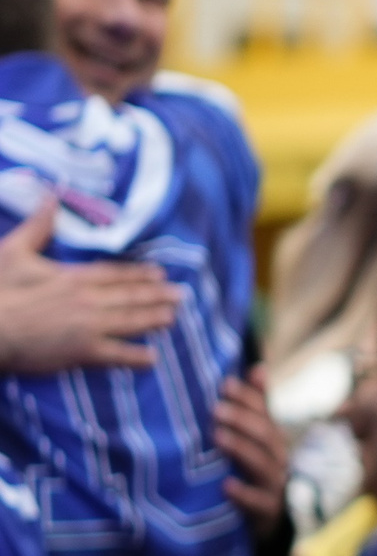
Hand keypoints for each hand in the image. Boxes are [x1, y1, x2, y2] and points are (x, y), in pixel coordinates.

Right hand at [0, 197, 183, 372]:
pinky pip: (118, 354)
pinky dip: (137, 357)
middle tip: (182, 295)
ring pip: (131, 321)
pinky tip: (153, 358)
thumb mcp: (15, 252)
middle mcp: (88, 300)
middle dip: (158, 296)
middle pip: (130, 296)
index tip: (161, 274)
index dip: (140, 275)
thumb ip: (38, 227)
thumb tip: (50, 197)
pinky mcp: (83, 350)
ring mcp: (89, 326)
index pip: (114, 275)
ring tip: (173, 318)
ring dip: (154, 319)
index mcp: (73, 278)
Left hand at [213, 367, 290, 536]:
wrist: (263, 522)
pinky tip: (226, 486)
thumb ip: (256, 407)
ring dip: (241, 449)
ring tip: (218, 438)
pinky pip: (259, 502)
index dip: (248, 398)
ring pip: (264, 465)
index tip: (224, 384)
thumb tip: (258, 367)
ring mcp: (274, 486)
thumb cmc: (251, 473)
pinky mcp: (267, 512)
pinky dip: (244, 495)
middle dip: (243, 421)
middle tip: (216, 409)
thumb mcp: (254, 440)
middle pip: (266, 436)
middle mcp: (278, 460)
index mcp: (272, 440)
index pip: (265, 414)